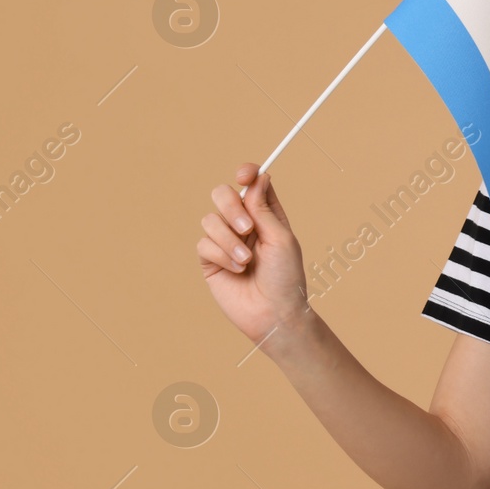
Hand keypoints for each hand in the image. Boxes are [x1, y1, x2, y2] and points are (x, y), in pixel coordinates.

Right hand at [197, 163, 309, 344]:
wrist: (273, 313)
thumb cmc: (286, 278)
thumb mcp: (280, 238)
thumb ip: (264, 209)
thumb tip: (257, 177)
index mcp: (267, 216)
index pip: (253, 185)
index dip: (247, 174)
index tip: (244, 175)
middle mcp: (245, 225)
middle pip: (223, 194)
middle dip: (231, 208)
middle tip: (247, 228)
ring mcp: (225, 241)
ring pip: (210, 219)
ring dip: (228, 240)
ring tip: (247, 261)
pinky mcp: (210, 259)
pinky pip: (203, 243)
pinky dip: (221, 255)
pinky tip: (237, 270)